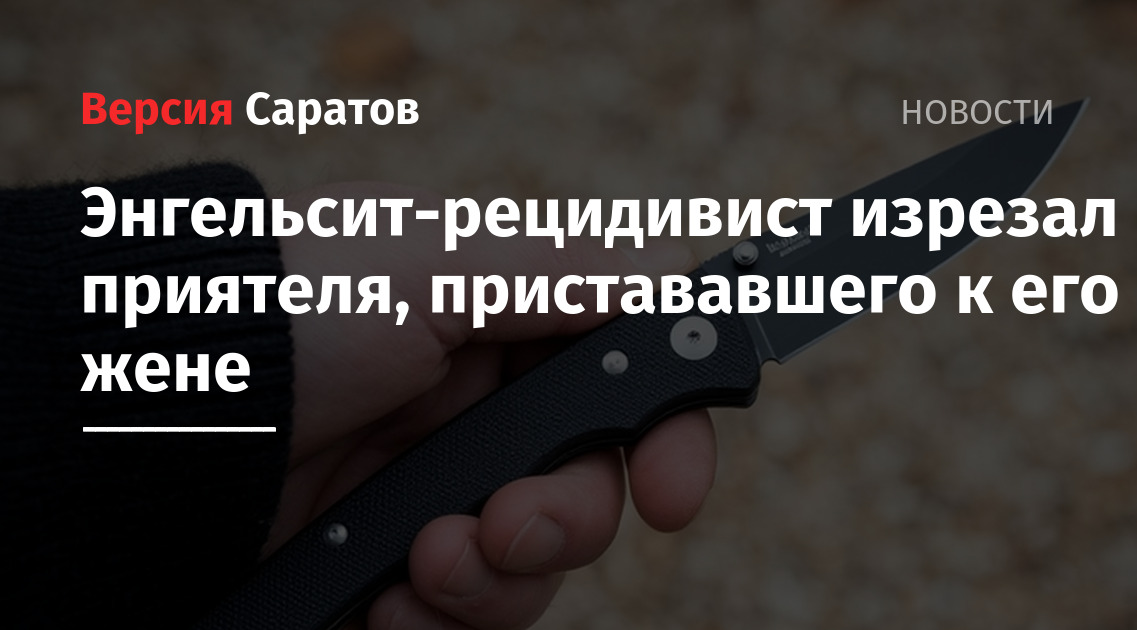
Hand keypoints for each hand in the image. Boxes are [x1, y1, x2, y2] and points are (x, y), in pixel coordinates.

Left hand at [269, 183, 717, 629]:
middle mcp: (468, 409)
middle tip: (506, 528)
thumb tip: (662, 284)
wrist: (136, 425)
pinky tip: (387, 603)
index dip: (664, 438)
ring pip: (530, 566)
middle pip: (588, 489)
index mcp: (491, 323)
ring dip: (496, 582)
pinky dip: (438, 620)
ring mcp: (426, 490)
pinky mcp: (382, 560)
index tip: (673, 495)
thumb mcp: (425, 264)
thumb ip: (557, 275)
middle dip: (564, 521)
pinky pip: (460, 610)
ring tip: (424, 569)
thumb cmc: (278, 316)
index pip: (618, 380)